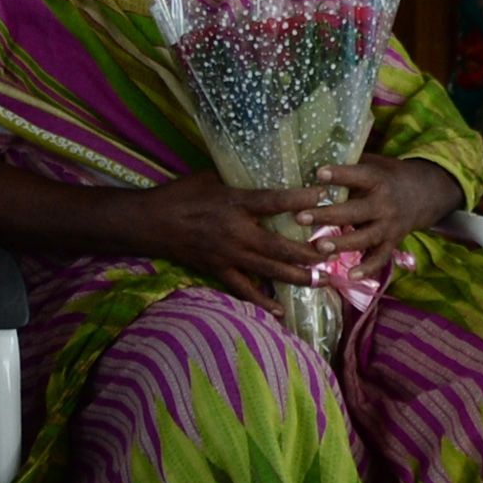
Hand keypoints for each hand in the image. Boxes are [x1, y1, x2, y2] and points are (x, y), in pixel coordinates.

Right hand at [133, 169, 342, 305]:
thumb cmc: (180, 194)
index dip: (301, 200)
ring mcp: (228, 255)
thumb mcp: (210, 177)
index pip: (275, 201)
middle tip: (332, 253)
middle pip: (280, 245)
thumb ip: (239, 179)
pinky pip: (244, 290)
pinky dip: (262, 301)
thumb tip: (265, 171)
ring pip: (270, 270)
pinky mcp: (219, 271)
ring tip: (322, 280)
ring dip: (298, 277)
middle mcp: (236, 232)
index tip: (325, 197)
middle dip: (309, 251)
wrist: (151, 222)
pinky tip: (281, 310)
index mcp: (235, 203)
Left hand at [300, 157, 463, 263]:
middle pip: (355, 211)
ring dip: (342, 243)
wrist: (425, 194)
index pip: (359, 176)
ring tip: (319, 247)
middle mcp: (384, 204)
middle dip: (327, 215)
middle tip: (301, 217)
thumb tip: (313, 161)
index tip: (319, 173)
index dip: (340, 175)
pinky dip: (367, 269)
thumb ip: (350, 164)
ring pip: (365, 237)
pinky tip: (350, 276)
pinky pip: (380, 259)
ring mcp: (389, 226)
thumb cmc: (388, 177)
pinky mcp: (392, 243)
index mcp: (378, 180)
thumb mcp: (375, 163)